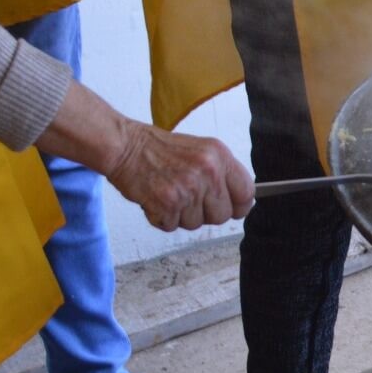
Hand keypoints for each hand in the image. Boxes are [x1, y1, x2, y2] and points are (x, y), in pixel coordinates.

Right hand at [105, 122, 254, 231]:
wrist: (125, 146)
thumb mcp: (201, 151)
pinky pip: (172, 226)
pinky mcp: (168, 204)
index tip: (232, 208)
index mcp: (220, 156)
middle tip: (189, 198)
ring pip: (196, 223)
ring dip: (181, 215)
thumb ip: (222, 174)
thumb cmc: (159, 150)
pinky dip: (162, 218)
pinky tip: (156, 199)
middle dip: (206, 213)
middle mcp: (208, 172)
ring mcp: (188, 189)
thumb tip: (240, 200)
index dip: (239, 206)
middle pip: (222, 215)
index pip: (246, 193)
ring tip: (170, 193)